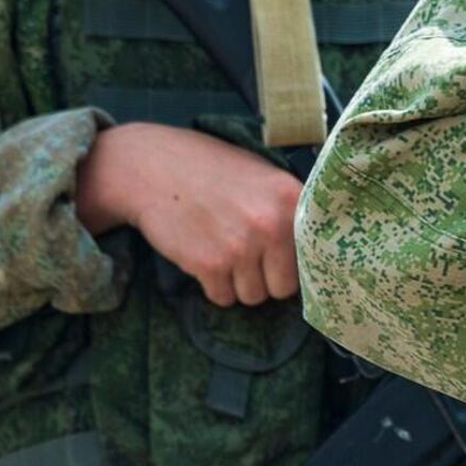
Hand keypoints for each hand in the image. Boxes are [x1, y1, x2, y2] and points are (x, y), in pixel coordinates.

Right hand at [75, 122, 301, 307]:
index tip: (282, 262)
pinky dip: (213, 286)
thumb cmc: (209, 169)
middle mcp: (270, 225)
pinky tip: (204, 256)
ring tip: (222, 251)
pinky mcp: (208, 265)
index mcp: (290, 199)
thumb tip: (310, 253)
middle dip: (266, 278)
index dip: (296, 263)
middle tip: (246, 257)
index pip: (313, 257)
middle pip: (284, 287)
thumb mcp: (260, 174)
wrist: (152, 167)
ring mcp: (240, 247)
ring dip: (238, 283)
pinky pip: (222, 298)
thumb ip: (287, 210)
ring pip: (253, 296)